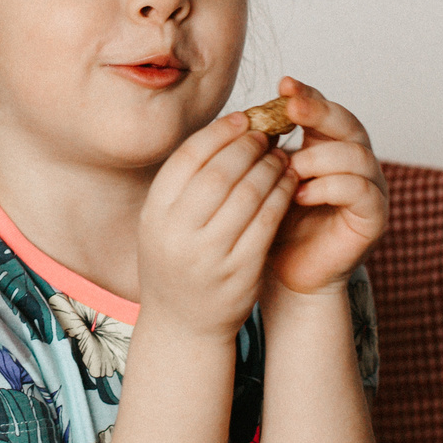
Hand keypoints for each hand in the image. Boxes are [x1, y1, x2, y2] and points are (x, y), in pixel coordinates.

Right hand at [137, 111, 295, 339]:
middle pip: (220, 172)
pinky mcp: (241, 271)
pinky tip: (288, 182)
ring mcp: (210, 255)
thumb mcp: (164, 222)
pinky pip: (268, 221)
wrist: (183, 323)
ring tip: (280, 155)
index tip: (242, 118)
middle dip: (248, 146)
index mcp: (154, 214)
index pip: (189, 157)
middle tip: (266, 134)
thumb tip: (226, 127)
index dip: (219, 132)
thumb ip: (187, 182)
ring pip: (249, 194)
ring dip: (270, 167)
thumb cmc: (178, 261)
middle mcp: (178, 234)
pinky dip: (281, 195)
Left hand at [254, 78, 386, 296]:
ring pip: (356, 154)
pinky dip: (328, 187)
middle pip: (348, 123)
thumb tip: (245, 114)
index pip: (326, 110)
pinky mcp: (375, 215)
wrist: (287, 273)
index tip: (282, 84)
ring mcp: (371, 187)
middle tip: (291, 109)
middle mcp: (356, 161)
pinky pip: (360, 189)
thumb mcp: (267, 180)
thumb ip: (266, 150)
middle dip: (319, 113)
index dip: (308, 95)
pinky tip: (300, 195)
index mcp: (330, 147)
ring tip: (289, 170)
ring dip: (319, 157)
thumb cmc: (275, 225)